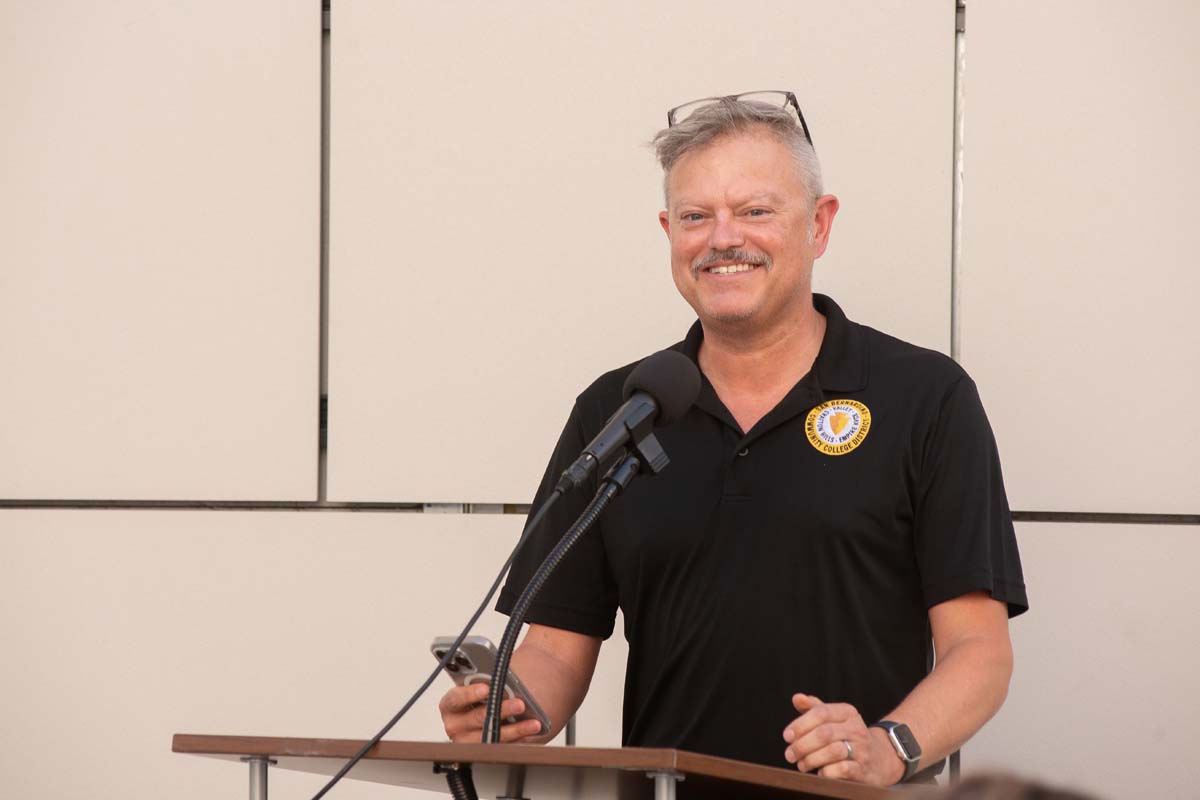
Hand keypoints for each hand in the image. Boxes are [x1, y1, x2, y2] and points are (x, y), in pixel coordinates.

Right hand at [438, 682, 544, 742]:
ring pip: (492, 738)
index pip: (456, 699)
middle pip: (478, 718)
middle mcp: (456, 726)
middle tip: (519, 704)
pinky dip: (519, 739)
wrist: (484, 712)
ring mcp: (469, 742)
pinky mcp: (484, 753)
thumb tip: (503, 680)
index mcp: (450, 705)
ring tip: (533, 723)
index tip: (486, 688)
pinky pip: (502, 748)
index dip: (470, 694)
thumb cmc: (480, 697)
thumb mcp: (478, 686)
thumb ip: (486, 683)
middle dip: (500, 710)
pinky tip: (531, 731)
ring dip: (515, 729)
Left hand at [782, 693, 902, 785]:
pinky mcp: (863, 769)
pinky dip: (827, 772)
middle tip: (790, 754)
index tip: (787, 736)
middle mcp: (856, 728)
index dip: (800, 724)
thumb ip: (814, 708)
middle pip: (824, 733)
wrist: (878, 759)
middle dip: (802, 745)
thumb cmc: (847, 736)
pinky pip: (843, 770)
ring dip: (811, 759)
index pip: (821, 713)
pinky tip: (820, 772)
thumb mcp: (833, 718)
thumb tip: (797, 698)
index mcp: (847, 712)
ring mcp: (862, 749)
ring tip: (802, 764)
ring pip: (833, 751)